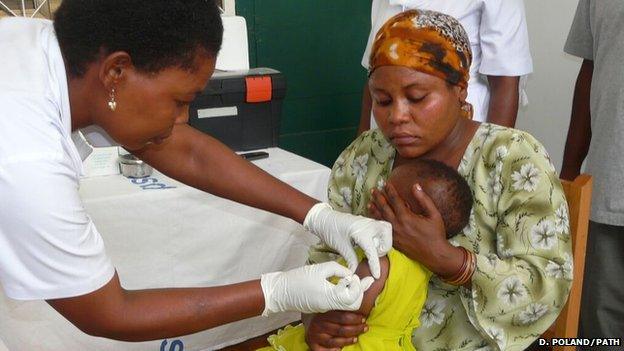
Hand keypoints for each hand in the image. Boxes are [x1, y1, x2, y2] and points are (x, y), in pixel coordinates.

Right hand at [260, 262, 374, 315]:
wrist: (279, 291)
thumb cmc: (298, 278)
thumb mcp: (320, 269)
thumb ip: (338, 269)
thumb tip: (350, 274)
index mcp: (331, 298)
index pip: (354, 298)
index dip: (358, 287)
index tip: (356, 276)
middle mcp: (330, 306)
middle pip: (353, 305)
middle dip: (359, 292)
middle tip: (360, 280)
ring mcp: (325, 308)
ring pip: (346, 305)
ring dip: (352, 294)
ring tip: (352, 281)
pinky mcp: (320, 306)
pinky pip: (337, 303)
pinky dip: (344, 295)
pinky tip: (342, 284)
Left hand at [303, 203, 391, 277]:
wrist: (325, 218)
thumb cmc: (331, 230)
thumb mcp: (340, 247)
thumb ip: (351, 259)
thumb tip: (355, 272)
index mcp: (361, 232)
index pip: (373, 251)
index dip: (375, 265)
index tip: (377, 276)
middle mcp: (368, 225)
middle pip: (386, 235)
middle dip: (384, 247)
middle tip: (373, 254)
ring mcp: (369, 221)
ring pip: (387, 229)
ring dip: (384, 240)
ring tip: (373, 248)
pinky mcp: (368, 221)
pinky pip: (381, 226)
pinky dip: (381, 235)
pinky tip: (371, 242)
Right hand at [303, 311, 367, 349]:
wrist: (310, 322)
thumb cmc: (325, 315)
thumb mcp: (331, 309)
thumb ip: (342, 308)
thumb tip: (361, 304)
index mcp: (323, 314)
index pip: (342, 317)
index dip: (354, 318)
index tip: (363, 318)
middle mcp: (318, 324)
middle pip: (340, 330)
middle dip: (355, 329)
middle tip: (365, 327)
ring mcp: (315, 336)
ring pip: (335, 341)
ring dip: (348, 341)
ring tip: (356, 338)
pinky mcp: (313, 345)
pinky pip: (324, 350)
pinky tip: (340, 349)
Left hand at [369, 182, 455, 275]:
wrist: (434, 254)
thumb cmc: (435, 234)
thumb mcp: (434, 214)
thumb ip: (424, 199)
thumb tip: (416, 186)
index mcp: (406, 217)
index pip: (394, 200)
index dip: (390, 190)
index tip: (386, 184)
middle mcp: (397, 225)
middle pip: (384, 208)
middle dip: (378, 198)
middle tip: (373, 190)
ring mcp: (394, 234)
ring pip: (380, 219)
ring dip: (374, 210)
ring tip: (369, 203)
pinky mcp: (393, 241)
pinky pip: (382, 229)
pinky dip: (377, 222)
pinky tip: (374, 219)